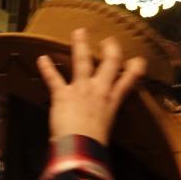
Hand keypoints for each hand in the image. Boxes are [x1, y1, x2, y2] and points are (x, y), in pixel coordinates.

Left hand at [36, 28, 145, 145]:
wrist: (81, 147)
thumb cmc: (94, 143)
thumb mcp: (106, 127)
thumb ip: (104, 119)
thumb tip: (100, 126)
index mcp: (112, 100)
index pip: (129, 80)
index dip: (135, 68)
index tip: (138, 60)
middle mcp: (99, 90)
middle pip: (110, 63)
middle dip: (110, 49)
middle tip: (108, 40)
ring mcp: (81, 89)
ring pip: (82, 62)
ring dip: (80, 45)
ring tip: (79, 32)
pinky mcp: (63, 94)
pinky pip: (53, 78)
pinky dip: (46, 68)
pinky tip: (41, 59)